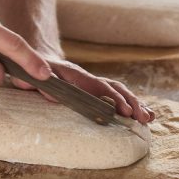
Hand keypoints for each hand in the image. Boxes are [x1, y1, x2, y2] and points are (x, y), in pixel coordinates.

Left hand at [12, 56, 154, 124]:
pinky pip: (114, 95)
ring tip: (148, 118)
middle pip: (112, 87)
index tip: (123, 110)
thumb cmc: (32, 72)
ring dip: (134, 103)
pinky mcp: (93, 90)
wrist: (35, 61)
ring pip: (117, 90)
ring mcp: (91, 83)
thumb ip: (37, 83)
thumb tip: (49, 93)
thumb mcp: (29, 74)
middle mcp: (86, 77)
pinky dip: (130, 104)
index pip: (96, 85)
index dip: (110, 97)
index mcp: (72, 74)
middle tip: (141, 117)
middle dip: (129, 101)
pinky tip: (144, 115)